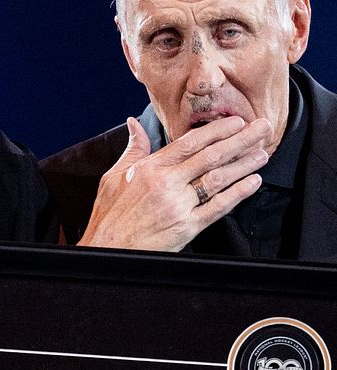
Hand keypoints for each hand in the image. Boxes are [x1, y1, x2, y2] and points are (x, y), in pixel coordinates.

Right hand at [79, 115, 270, 251]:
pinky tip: (252, 182)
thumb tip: (134, 123)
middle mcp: (166, 184)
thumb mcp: (114, 176)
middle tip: (262, 128)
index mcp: (150, 168)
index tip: (235, 121)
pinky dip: (238, 194)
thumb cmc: (110, 214)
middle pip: (210, 157)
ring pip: (218, 180)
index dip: (216, 130)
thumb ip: (133, 148)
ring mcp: (178, 206)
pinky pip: (218, 208)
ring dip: (243, 165)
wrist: (107, 249)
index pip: (189, 143)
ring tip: (262, 153)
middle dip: (240, 140)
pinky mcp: (186, 227)